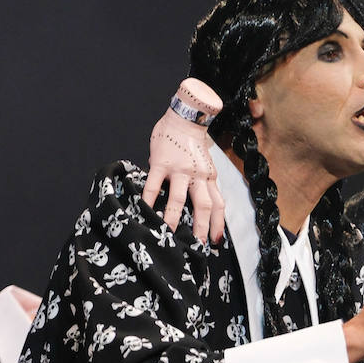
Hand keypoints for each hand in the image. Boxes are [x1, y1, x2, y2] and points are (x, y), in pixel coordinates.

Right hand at [144, 78, 225, 243]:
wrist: (185, 117)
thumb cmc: (192, 144)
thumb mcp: (205, 166)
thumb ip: (202, 184)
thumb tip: (199, 208)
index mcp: (210, 178)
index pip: (218, 205)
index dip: (218, 224)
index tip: (216, 241)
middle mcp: (198, 175)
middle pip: (204, 206)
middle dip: (202, 227)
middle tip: (197, 246)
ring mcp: (180, 169)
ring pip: (179, 198)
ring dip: (175, 218)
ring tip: (169, 234)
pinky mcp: (162, 162)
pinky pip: (154, 184)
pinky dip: (150, 198)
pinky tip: (144, 210)